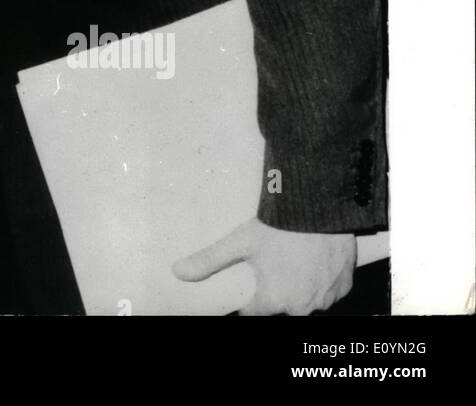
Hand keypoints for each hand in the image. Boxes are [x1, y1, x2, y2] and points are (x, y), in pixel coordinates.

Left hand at [172, 217, 355, 314]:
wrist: (323, 210)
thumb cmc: (280, 227)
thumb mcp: (240, 241)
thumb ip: (209, 260)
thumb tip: (177, 272)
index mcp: (274, 301)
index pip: (253, 311)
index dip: (248, 299)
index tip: (248, 284)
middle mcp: (302, 307)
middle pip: (281, 307)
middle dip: (274, 291)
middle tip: (271, 266)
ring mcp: (326, 299)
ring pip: (306, 301)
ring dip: (298, 287)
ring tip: (290, 261)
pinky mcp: (344, 287)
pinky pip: (328, 292)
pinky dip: (320, 281)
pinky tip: (310, 261)